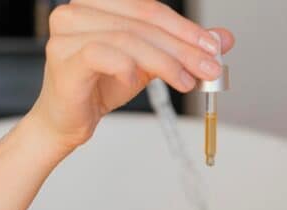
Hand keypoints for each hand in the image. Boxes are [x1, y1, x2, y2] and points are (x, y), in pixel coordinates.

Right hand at [28, 0, 233, 151]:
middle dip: (182, 47)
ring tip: (186, 82)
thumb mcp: (152, 62)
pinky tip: (138, 81)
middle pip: (142, 22)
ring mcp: (66, 32)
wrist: (69, 119)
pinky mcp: (63, 57)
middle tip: (208, 68)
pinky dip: (129, 67)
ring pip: (128, 39)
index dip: (184, 27)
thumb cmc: (102, 85)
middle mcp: (78, 11)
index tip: (213, 47)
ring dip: (165, 62)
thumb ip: (183, 47)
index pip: (149, 8)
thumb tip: (223, 38)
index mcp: (99, 3)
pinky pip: (103, 55)